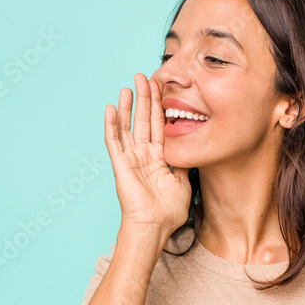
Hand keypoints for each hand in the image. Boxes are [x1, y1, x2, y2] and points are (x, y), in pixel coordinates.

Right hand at [104, 73, 191, 239]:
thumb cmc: (168, 211)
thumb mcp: (184, 182)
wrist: (154, 227)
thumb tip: (194, 149)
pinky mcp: (121, 165)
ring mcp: (131, 158)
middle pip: (144, 120)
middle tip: (144, 77)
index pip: (160, 125)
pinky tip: (110, 108)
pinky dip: (111, 125)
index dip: (160, 106)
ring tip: (128, 86)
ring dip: (128, 106)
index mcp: (159, 157)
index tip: (161, 87)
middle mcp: (144, 155)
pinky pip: (114, 141)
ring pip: (128, 126)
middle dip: (145, 98)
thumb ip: (185, 163)